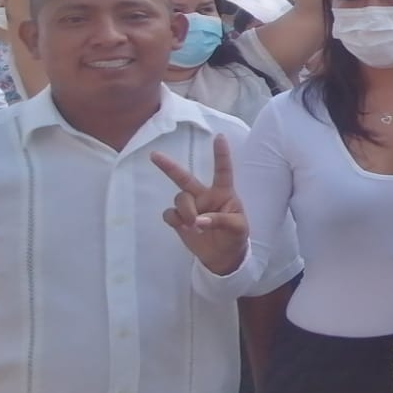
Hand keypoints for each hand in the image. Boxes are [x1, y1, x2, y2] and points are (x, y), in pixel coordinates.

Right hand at [150, 134, 249, 275]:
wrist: (223, 257)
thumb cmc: (235, 236)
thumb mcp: (238, 228)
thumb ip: (221, 221)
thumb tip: (198, 220)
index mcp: (224, 193)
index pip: (222, 171)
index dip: (221, 154)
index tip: (219, 136)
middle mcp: (204, 196)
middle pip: (185, 178)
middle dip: (169, 167)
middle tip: (154, 155)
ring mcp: (191, 207)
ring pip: (179, 198)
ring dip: (186, 210)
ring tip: (195, 225)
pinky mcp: (179, 220)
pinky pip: (170, 214)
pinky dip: (176, 220)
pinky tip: (185, 228)